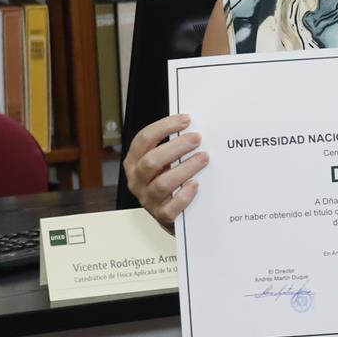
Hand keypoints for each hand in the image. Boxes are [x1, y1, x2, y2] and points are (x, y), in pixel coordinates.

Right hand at [123, 113, 206, 230]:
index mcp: (134, 162)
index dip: (164, 127)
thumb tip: (191, 127)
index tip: (185, 120)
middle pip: (151, 161)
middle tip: (197, 138)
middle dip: (176, 146)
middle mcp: (137, 181)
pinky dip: (184, 195)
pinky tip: (196, 184)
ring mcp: (148, 200)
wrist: (171, 214)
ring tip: (203, 158)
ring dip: (185, 168)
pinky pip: (171, 207)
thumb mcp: (164, 161)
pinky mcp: (161, 216)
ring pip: (162, 184)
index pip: (143, 140)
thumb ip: (171, 146)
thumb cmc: (169, 180)